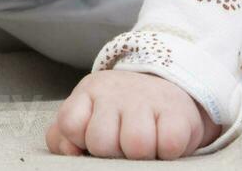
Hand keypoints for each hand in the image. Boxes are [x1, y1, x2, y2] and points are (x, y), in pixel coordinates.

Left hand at [46, 69, 220, 159]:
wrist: (169, 88)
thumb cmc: (120, 113)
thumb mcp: (86, 116)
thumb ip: (63, 135)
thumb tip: (69, 150)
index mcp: (90, 91)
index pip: (70, 124)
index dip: (80, 139)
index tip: (93, 136)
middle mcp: (116, 91)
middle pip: (101, 141)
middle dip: (111, 150)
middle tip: (122, 142)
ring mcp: (148, 99)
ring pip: (136, 145)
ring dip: (141, 154)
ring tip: (144, 143)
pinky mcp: (178, 112)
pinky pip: (169, 145)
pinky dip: (167, 151)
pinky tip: (164, 141)